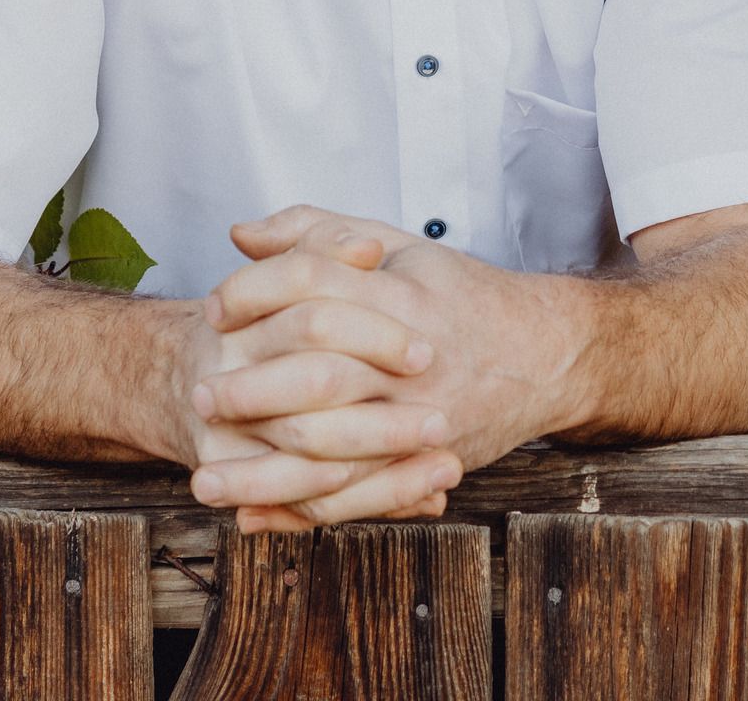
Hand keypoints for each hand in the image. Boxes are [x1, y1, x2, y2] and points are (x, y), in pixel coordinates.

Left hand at [193, 205, 578, 522]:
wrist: (547, 353)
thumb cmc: (460, 296)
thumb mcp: (399, 247)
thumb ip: (319, 233)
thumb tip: (241, 235)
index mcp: (404, 293)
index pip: (314, 283)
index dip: (255, 293)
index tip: (215, 309)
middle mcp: (414, 356)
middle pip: (319, 371)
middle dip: (249, 389)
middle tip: (200, 395)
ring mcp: (423, 414)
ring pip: (333, 447)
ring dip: (262, 470)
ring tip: (207, 476)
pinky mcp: (428, 461)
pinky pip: (357, 496)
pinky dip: (300, 511)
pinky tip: (255, 515)